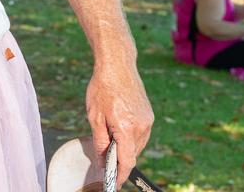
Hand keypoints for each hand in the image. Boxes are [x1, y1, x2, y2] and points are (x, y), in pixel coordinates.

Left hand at [86, 60, 153, 188]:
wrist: (117, 64)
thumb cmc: (102, 87)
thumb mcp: (94, 116)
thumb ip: (100, 141)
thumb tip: (103, 161)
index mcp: (127, 128)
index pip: (127, 161)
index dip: (120, 175)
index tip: (114, 184)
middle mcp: (142, 127)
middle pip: (132, 154)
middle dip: (119, 159)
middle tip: (104, 158)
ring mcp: (148, 121)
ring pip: (137, 145)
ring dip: (125, 147)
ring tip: (109, 135)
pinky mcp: (149, 115)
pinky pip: (141, 134)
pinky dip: (130, 137)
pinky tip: (118, 127)